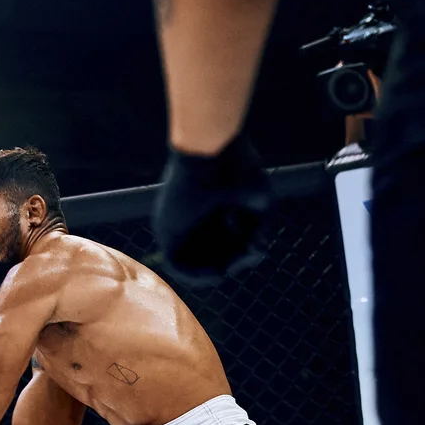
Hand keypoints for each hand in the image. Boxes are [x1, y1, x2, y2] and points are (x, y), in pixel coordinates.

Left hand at [152, 133, 270, 286]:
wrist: (211, 150)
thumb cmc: (238, 167)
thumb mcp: (259, 204)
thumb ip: (257, 232)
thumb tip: (255, 254)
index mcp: (209, 205)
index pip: (224, 241)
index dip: (242, 250)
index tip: (256, 245)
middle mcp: (190, 216)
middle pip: (211, 253)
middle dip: (234, 259)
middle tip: (250, 251)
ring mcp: (176, 224)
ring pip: (196, 261)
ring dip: (220, 267)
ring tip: (237, 258)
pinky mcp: (165, 232)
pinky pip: (178, 266)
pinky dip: (199, 274)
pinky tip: (219, 271)